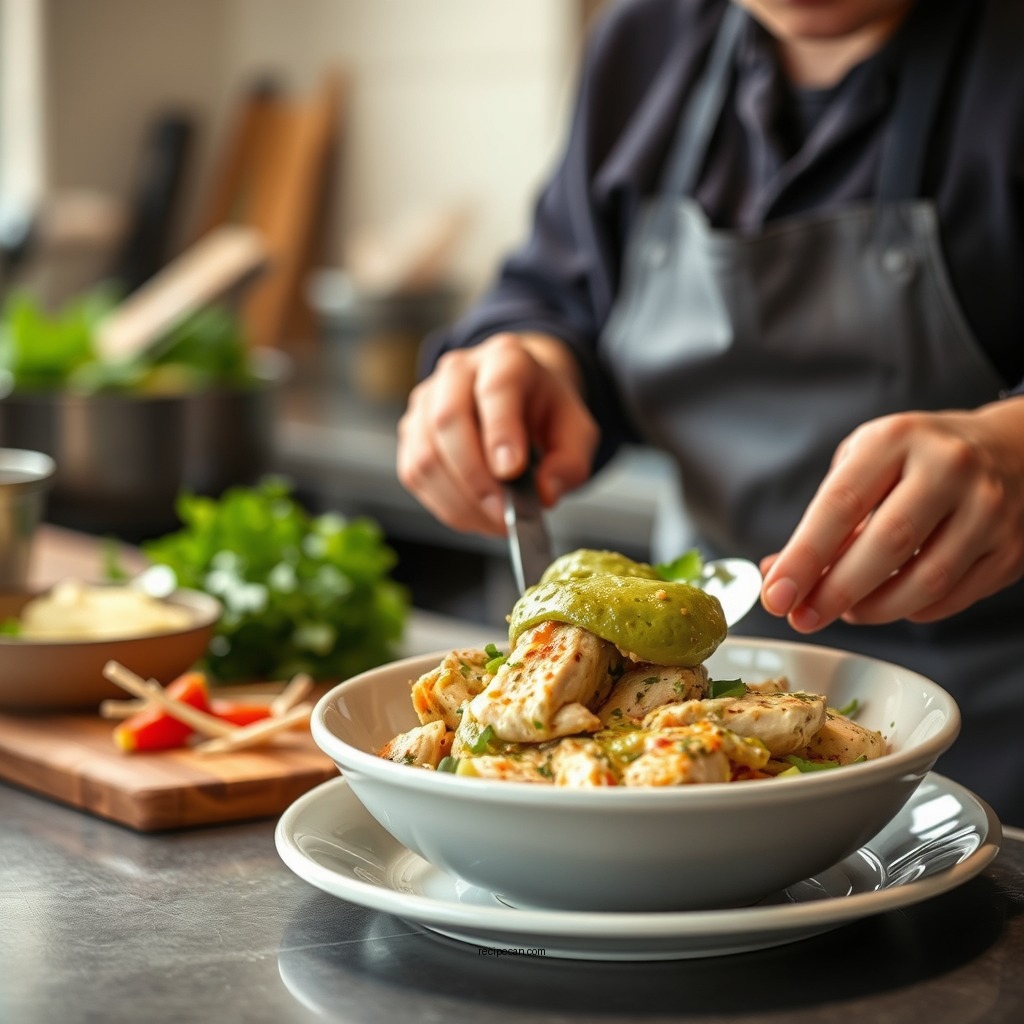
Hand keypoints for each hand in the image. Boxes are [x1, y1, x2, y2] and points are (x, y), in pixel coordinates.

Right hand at [396, 331, 598, 534]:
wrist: (520, 400)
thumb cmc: (545, 414)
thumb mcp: (576, 432)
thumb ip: (569, 462)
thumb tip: (545, 493)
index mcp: (506, 359)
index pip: (496, 388)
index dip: (500, 431)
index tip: (512, 471)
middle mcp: (459, 371)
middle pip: (448, 420)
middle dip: (476, 476)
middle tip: (504, 512)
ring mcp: (427, 399)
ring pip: (426, 454)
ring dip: (460, 499)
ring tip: (494, 520)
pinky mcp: (410, 432)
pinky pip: (415, 475)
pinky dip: (445, 505)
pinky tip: (474, 514)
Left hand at [760, 400, 1023, 629]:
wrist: (1011, 450)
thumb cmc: (916, 460)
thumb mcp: (863, 464)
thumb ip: (822, 518)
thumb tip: (778, 573)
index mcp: (896, 438)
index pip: (840, 505)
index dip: (804, 557)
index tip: (776, 594)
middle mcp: (948, 467)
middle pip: (885, 544)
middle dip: (835, 591)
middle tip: (803, 616)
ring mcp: (987, 508)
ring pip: (925, 580)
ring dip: (873, 608)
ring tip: (845, 610)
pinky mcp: (1011, 547)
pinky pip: (952, 597)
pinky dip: (911, 610)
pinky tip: (890, 602)